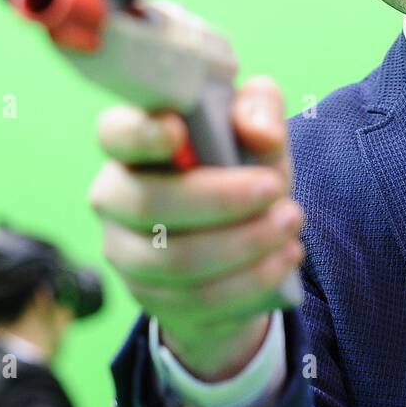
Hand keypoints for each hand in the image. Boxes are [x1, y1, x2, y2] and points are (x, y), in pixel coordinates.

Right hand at [88, 76, 304, 380]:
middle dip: (221, 199)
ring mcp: (125, 251)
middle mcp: (115, 196)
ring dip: (244, 244)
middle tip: (277, 188)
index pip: (115, 133)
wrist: (242, 243)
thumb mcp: (257, 130)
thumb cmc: (240, 168)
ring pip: (175, 259)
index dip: (140, 133)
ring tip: (290, 225)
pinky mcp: (148, 297)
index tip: (179, 131)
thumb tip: (261, 133)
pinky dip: (249, 280)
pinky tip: (283, 258)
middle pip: (148, 204)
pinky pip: (196, 298)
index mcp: (132, 143)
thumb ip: (260, 108)